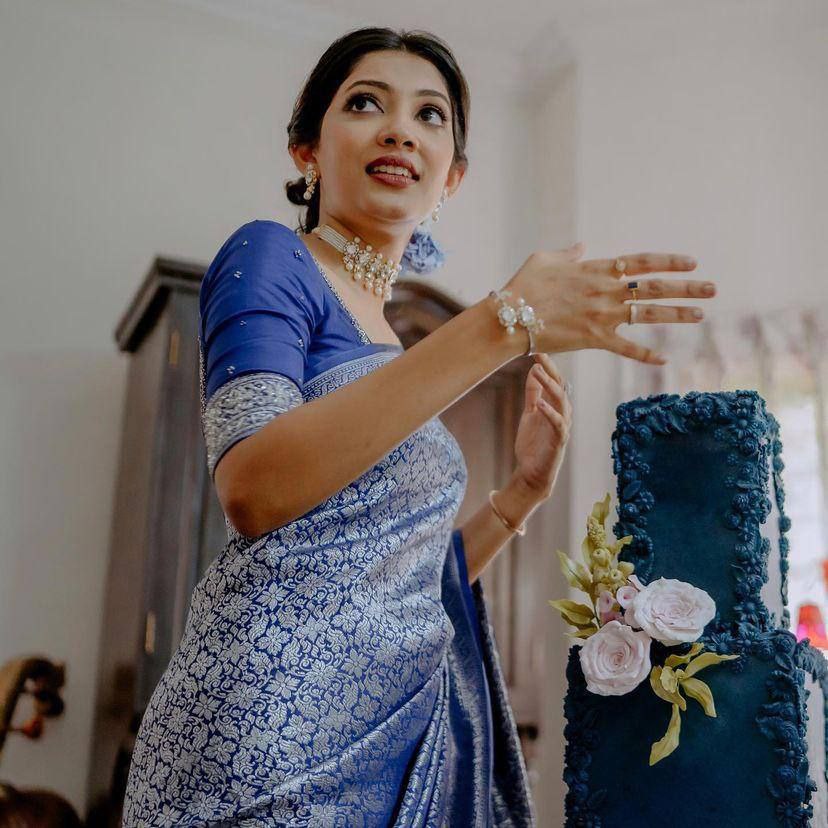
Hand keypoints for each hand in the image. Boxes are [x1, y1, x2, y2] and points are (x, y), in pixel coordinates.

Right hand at [501, 242, 715, 364]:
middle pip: (655, 287)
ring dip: (678, 314)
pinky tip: (664, 360)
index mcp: (597, 269)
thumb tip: (582, 247)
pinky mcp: (594, 339)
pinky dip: (645, 355)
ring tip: (701, 315)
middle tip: (712, 288)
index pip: (642, 262)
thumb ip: (569, 253)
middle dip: (687, 287)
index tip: (691, 262)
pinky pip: (626, 349)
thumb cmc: (524, 286)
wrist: (510, 317)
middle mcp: (606, 291)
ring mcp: (603, 315)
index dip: (669, 261)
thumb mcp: (545, 259)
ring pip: (649, 314)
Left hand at [513, 353, 572, 497]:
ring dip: (550, 387)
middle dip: (551, 371)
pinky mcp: (558, 442)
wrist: (531, 473)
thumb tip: (534, 369)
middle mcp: (561, 415)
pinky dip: (550, 414)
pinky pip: (558, 425)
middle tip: (540, 355)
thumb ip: (533, 394)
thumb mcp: (529, 414)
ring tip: (538, 373)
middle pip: (560, 388)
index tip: (538, 350)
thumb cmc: (532, 444)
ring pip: (562, 403)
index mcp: (554, 407)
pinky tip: (541, 404)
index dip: (548, 367)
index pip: (555, 382)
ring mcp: (561, 428)